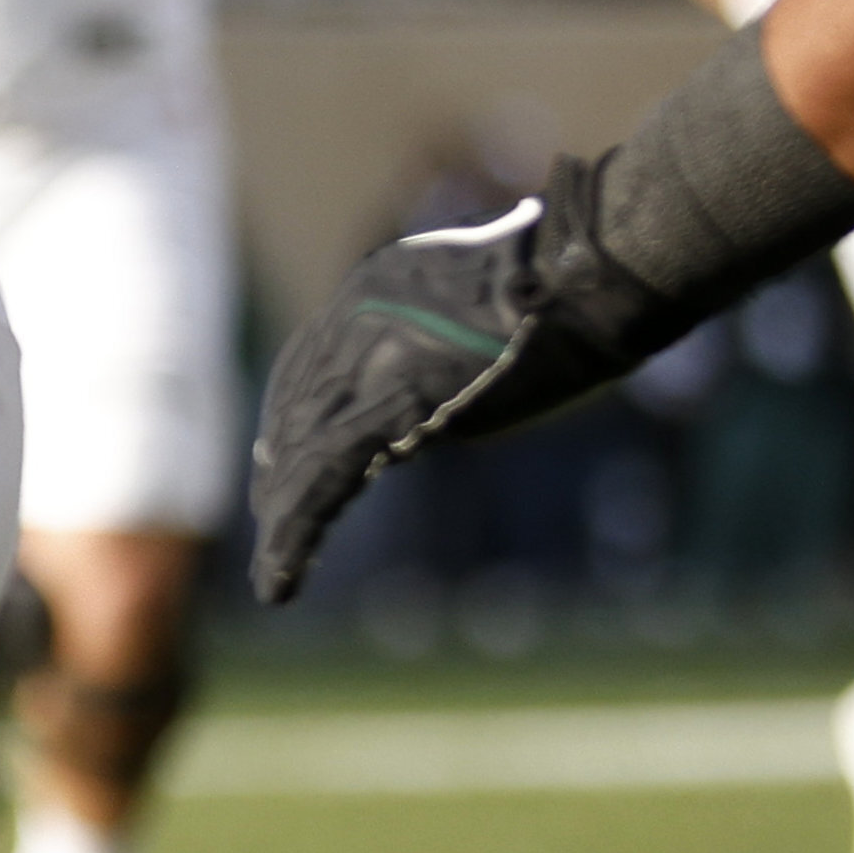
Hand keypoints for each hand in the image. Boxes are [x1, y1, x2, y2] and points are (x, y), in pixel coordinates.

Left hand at [244, 179, 673, 601]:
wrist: (584, 272)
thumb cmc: (580, 271)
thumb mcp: (505, 283)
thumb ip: (469, 317)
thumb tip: (488, 339)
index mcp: (377, 288)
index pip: (312, 360)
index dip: (293, 411)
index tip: (280, 451)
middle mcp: (355, 319)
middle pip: (298, 406)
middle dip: (281, 465)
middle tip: (269, 516)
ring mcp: (364, 360)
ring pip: (303, 452)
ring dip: (284, 516)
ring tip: (271, 572)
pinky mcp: (389, 407)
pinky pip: (327, 480)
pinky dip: (297, 534)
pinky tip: (280, 581)